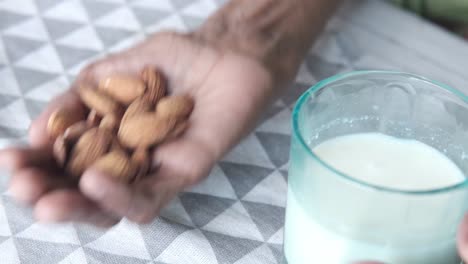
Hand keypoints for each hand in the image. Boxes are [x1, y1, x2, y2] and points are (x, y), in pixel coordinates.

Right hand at [0, 31, 273, 225]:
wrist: (226, 53)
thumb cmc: (174, 61)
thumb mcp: (113, 72)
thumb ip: (78, 98)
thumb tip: (36, 129)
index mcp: (109, 139)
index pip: (66, 162)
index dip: (35, 165)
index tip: (8, 159)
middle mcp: (130, 161)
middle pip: (85, 193)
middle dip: (49, 194)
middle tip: (23, 188)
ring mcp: (156, 170)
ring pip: (113, 205)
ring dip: (77, 206)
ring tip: (46, 201)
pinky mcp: (185, 173)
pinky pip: (151, 196)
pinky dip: (120, 196)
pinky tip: (94, 182)